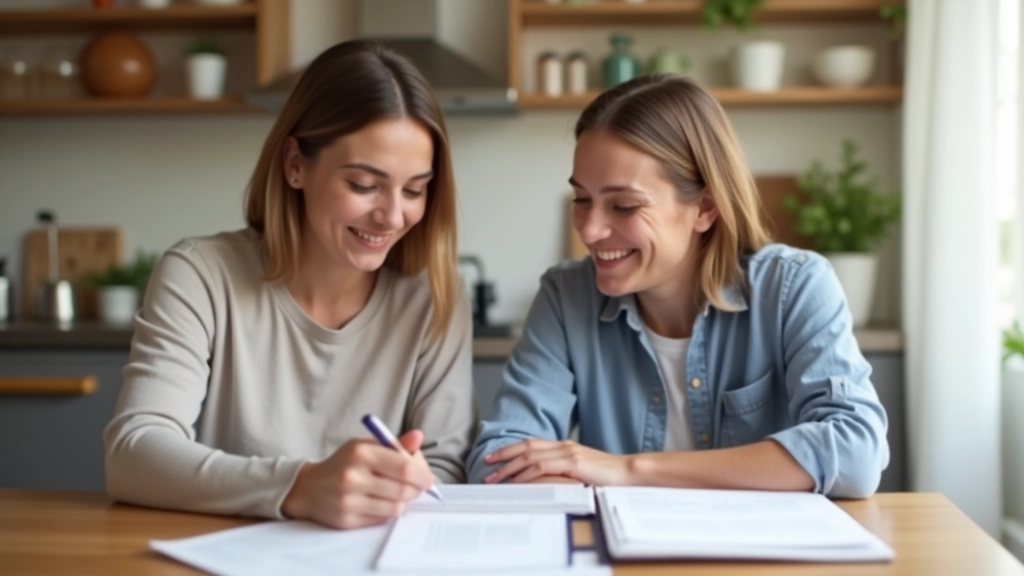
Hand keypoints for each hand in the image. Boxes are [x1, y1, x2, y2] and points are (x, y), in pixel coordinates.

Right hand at [282, 429, 434, 528]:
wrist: (309, 487)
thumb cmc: (345, 463)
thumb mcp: (366, 446)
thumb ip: (394, 444)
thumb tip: (419, 437)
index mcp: (360, 452)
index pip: (404, 467)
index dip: (423, 475)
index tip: (429, 479)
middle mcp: (353, 476)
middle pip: (402, 490)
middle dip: (416, 490)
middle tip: (417, 487)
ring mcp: (348, 500)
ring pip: (395, 507)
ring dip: (403, 502)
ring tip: (398, 494)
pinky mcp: (347, 520)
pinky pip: (382, 519)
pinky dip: (388, 511)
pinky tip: (382, 502)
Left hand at [482, 439, 632, 485]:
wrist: (628, 472)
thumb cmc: (608, 475)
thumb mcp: (582, 471)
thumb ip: (565, 471)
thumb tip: (545, 480)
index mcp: (565, 446)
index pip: (532, 444)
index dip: (511, 449)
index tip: (494, 457)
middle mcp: (564, 446)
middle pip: (526, 447)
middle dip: (503, 455)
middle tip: (485, 463)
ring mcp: (568, 453)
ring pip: (530, 457)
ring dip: (509, 467)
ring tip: (495, 478)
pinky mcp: (572, 463)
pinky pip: (542, 467)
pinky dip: (526, 474)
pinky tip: (516, 482)